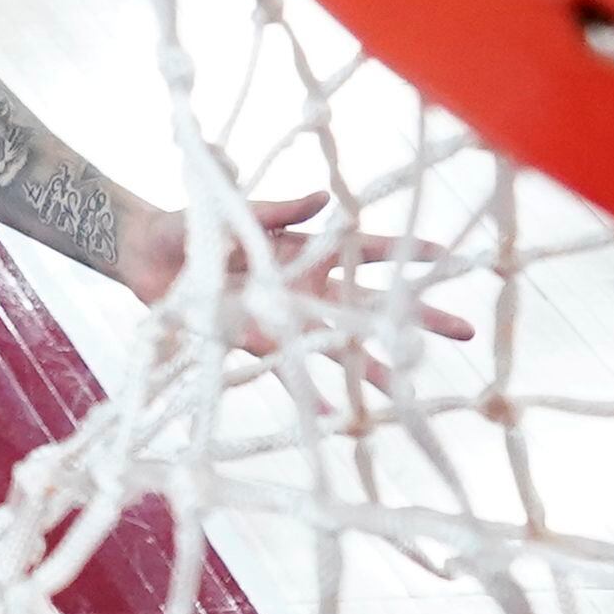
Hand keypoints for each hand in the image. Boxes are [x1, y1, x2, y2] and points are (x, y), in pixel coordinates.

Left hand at [117, 190, 475, 376]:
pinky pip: (290, 372)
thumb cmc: (194, 224)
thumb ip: (277, 209)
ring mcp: (287, 318)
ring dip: (377, 367)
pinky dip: (311, 395)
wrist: (147, 254)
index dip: (411, 253)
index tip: (453, 256)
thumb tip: (322, 197)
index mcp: (309, 249)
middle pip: (375, 304)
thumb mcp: (235, 211)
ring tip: (415, 390)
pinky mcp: (256, 342)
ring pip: (344, 345)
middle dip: (419, 317)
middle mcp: (308, 287)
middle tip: (466, 330)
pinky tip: (339, 417)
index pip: (370, 250)